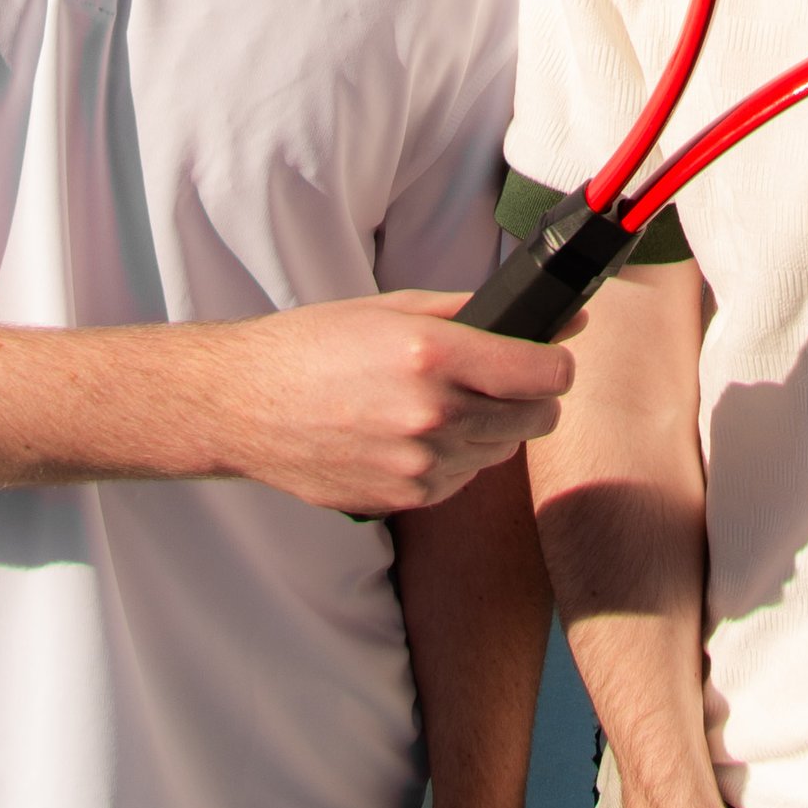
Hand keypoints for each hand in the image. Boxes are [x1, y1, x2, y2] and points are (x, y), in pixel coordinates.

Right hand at [201, 293, 572, 512]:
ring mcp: (420, 464)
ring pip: (503, 451)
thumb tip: (561, 319)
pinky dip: (457, 457)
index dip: (556, 362)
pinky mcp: (405, 499)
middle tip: (503, 378)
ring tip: (446, 402)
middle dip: (531, 396)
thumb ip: (479, 312)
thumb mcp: (395, 308)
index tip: (549, 356)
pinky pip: (464, 479)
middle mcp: (433, 415)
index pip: (545, 373)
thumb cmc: (316, 345)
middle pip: (537, 418)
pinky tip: (418, 433)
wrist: (246, 405)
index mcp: (434, 355)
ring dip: (492, 427)